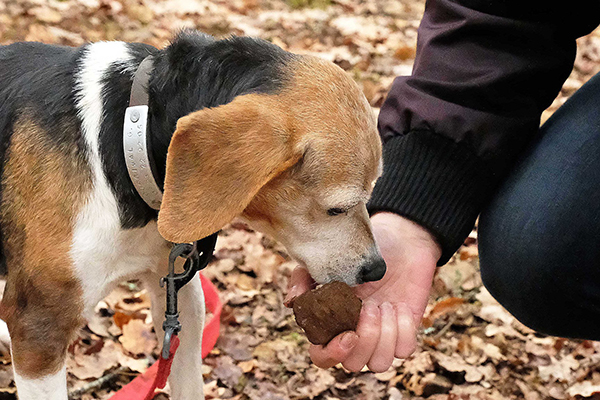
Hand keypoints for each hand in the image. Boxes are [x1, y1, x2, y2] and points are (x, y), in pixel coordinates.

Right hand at [285, 212, 440, 371]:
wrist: (397, 238)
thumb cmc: (357, 250)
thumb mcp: (327, 259)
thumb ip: (304, 277)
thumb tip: (293, 301)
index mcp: (331, 323)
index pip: (322, 356)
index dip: (332, 354)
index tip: (349, 334)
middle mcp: (355, 334)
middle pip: (352, 364)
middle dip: (364, 338)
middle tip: (369, 305)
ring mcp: (381, 336)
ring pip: (379, 364)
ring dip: (383, 336)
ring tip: (384, 304)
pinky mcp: (405, 331)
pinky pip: (404, 350)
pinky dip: (404, 329)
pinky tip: (399, 305)